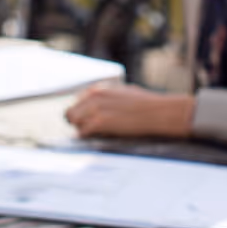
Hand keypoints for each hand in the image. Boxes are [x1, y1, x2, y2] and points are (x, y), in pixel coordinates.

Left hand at [65, 83, 194, 138]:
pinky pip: (83, 133)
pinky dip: (87, 137)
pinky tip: (97, 137)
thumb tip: (103, 104)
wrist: (155, 111)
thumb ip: (110, 96)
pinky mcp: (99, 123)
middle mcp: (94, 97)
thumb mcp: (125, 92)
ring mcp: (95, 109)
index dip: (80, 112)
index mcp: (99, 89)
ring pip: (74, 123)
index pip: (77, 102)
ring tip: (93, 133)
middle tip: (87, 129)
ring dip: (81, 129)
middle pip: (71, 113)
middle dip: (77, 122)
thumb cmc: (144, 103)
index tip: (85, 120)